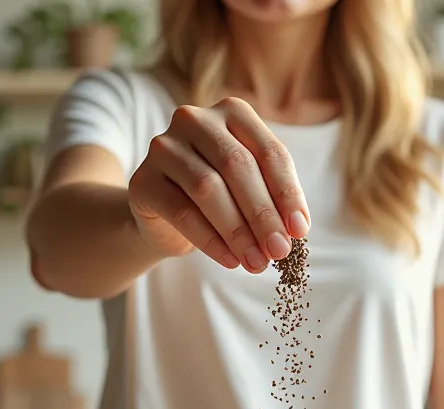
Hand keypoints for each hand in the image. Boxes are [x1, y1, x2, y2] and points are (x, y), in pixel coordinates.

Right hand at [127, 97, 310, 273]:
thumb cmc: (218, 196)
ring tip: (256, 262)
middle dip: (263, 214)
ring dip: (238, 231)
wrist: (164, 214)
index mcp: (232, 111)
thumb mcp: (249, 188)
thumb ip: (271, 198)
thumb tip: (294, 230)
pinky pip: (182, 212)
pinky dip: (210, 240)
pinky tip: (230, 260)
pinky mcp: (143, 179)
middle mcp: (195, 120)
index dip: (288, 193)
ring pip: (208, 189)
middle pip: (237, 167)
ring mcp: (164, 146)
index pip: (268, 152)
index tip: (300, 230)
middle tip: (279, 251)